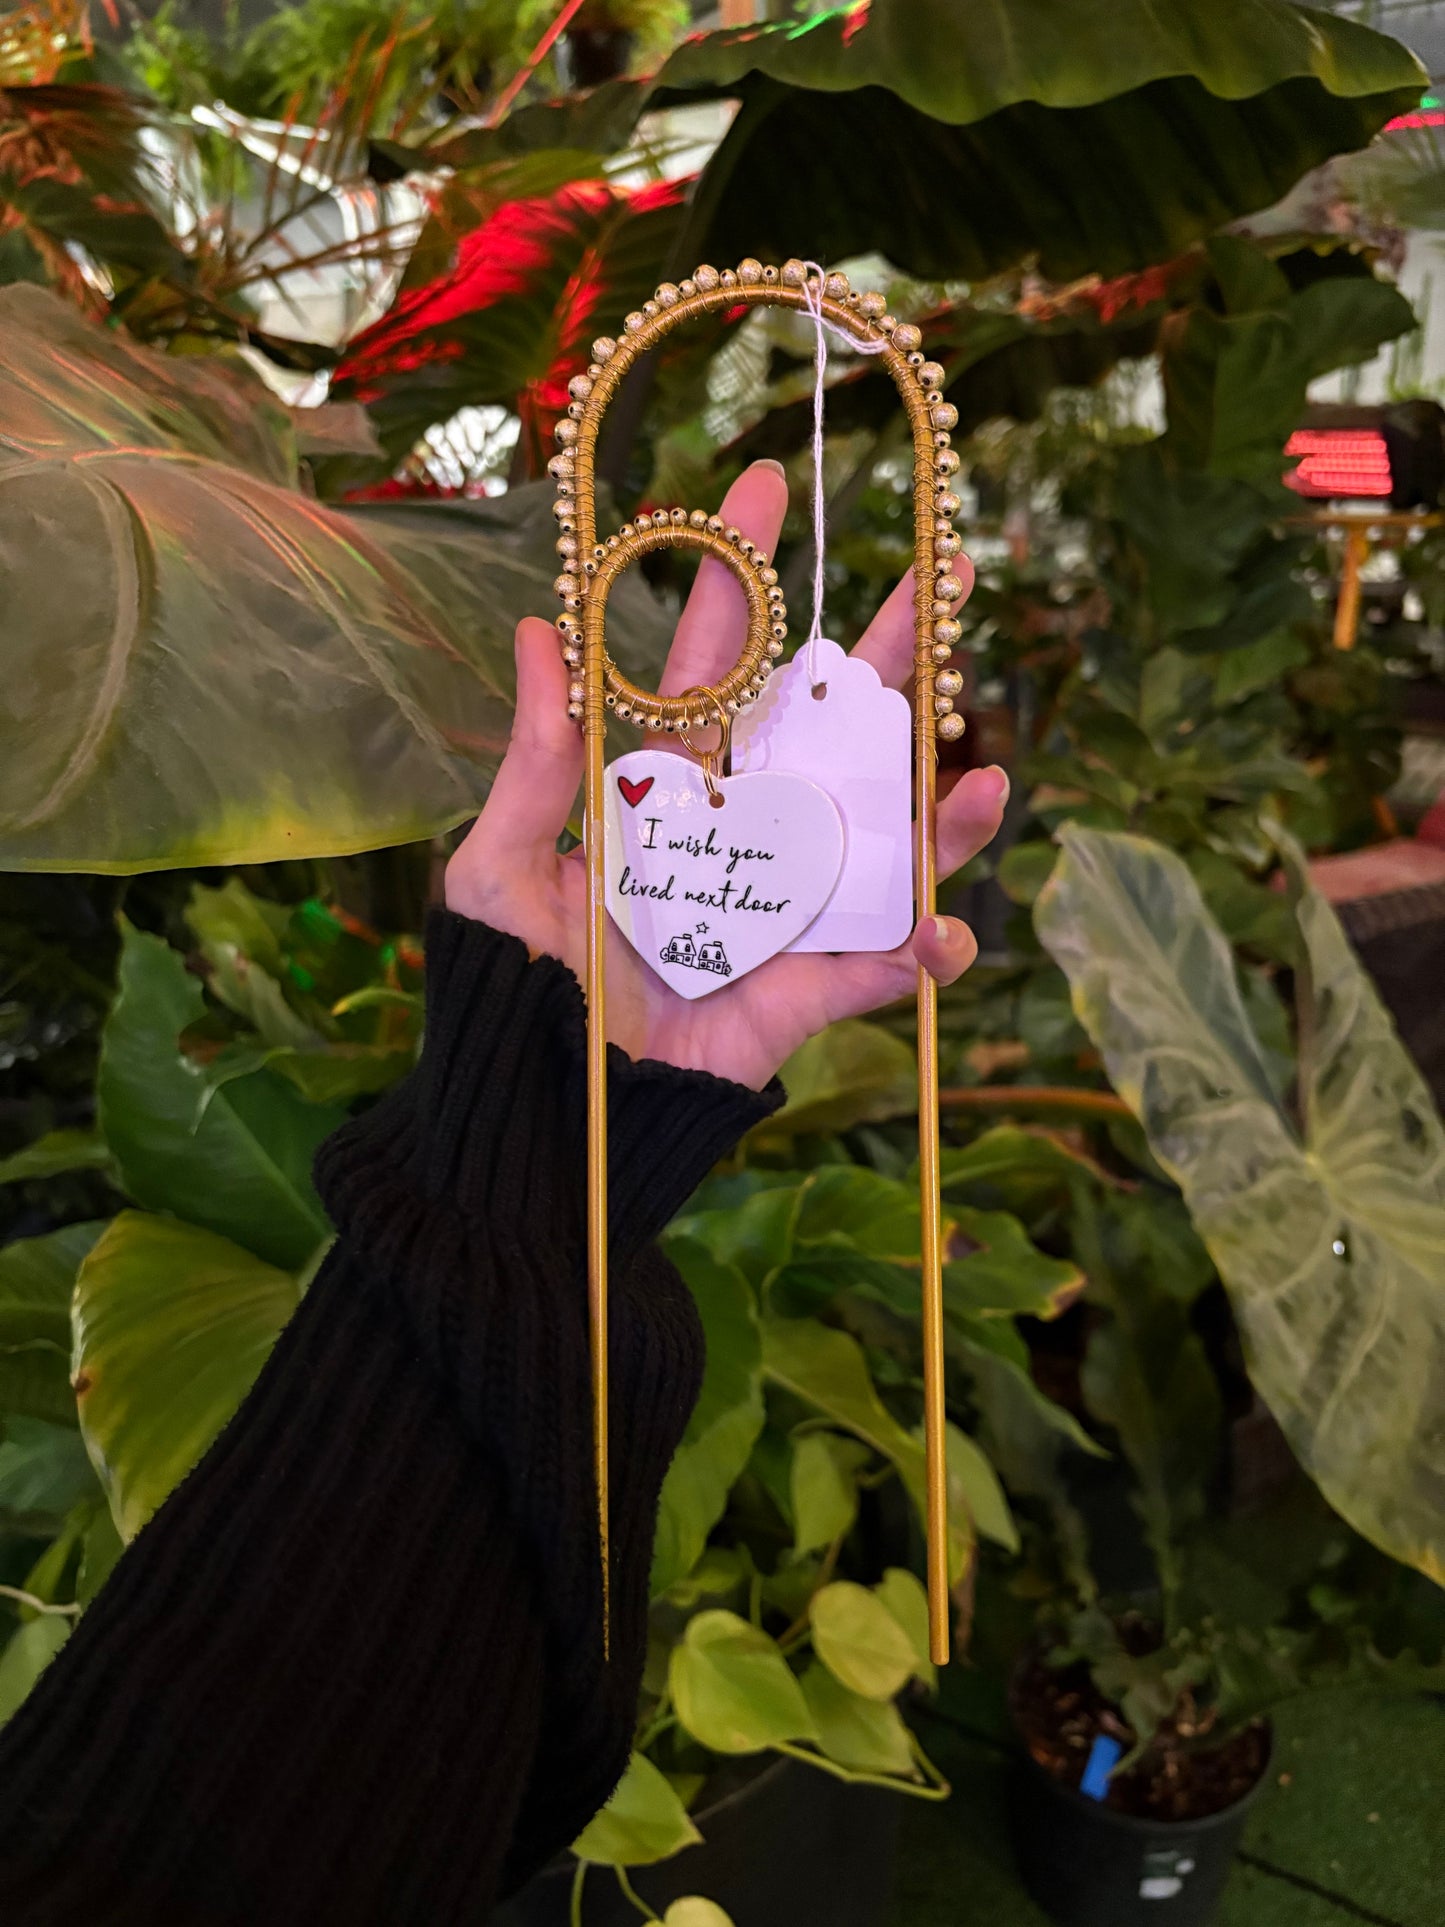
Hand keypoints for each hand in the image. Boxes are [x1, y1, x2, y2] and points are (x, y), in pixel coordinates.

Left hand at [446, 460, 1007, 1089]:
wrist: (544, 1114)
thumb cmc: (511, 987)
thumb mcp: (501, 868)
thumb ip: (539, 762)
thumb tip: (541, 628)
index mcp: (666, 789)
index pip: (717, 664)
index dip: (742, 575)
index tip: (765, 481)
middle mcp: (740, 833)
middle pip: (830, 729)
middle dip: (891, 658)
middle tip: (950, 579)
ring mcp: (786, 908)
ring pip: (884, 840)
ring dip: (941, 810)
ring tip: (986, 779)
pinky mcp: (812, 990)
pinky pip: (887, 964)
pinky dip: (926, 949)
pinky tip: (942, 931)